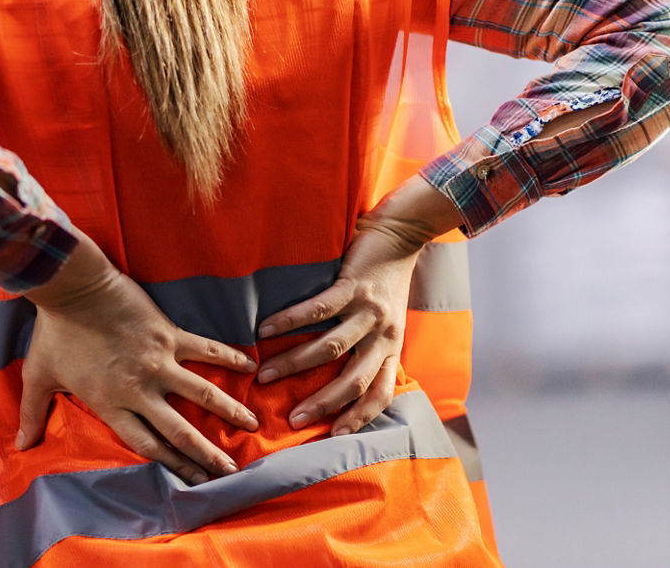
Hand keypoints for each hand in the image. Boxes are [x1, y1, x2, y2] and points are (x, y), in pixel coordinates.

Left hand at [16, 230, 258, 484]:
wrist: (72, 287)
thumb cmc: (53, 332)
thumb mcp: (39, 377)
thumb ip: (32, 415)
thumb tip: (20, 446)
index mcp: (112, 404)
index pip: (147, 445)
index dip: (172, 466)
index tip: (193, 484)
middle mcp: (140, 390)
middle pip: (180, 431)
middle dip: (206, 455)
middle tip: (230, 473)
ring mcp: (158, 362)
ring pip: (202, 394)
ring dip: (230, 410)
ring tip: (253, 424)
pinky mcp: (168, 334)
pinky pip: (205, 349)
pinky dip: (228, 357)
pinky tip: (249, 365)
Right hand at [253, 176, 461, 434]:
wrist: (404, 235)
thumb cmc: (388, 281)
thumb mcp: (387, 322)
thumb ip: (368, 347)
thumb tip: (335, 375)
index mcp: (391, 348)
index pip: (380, 393)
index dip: (359, 417)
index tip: (332, 434)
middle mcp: (383, 335)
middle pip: (353, 380)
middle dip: (322, 402)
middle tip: (291, 418)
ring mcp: (369, 311)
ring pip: (331, 348)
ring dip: (295, 363)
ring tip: (265, 374)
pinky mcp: (354, 286)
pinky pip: (319, 309)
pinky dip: (290, 320)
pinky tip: (265, 328)